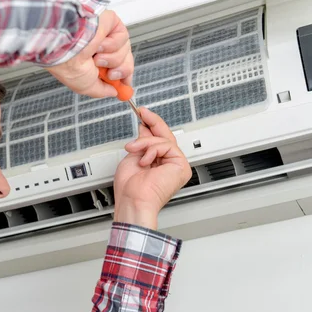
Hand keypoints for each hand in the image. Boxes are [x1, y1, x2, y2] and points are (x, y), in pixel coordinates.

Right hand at [47, 10, 133, 97]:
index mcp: (93, 61)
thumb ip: (101, 90)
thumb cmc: (69, 64)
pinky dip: (112, 44)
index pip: (116, 68)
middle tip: (111, 74)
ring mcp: (105, 35)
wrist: (66, 46)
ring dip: (113, 59)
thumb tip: (113, 92)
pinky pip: (123, 38)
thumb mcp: (85, 87)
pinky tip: (99, 44)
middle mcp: (100, 48)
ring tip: (97, 57)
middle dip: (121, 71)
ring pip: (125, 52)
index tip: (125, 86)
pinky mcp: (110, 23)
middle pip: (125, 61)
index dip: (123, 77)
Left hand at [113, 108, 191, 229]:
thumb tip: (145, 127)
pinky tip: (145, 160)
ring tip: (134, 150)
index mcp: (158, 163)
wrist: (133, 199)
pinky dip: (152, 150)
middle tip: (143, 112)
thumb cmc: (130, 187)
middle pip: (166, 136)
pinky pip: (167, 146)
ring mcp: (176, 165)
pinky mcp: (181, 166)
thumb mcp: (134, 156)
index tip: (142, 114)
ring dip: (145, 143)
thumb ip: (143, 142)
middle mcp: (169, 164)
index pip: (159, 139)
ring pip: (164, 140)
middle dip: (153, 123)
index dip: (152, 125)